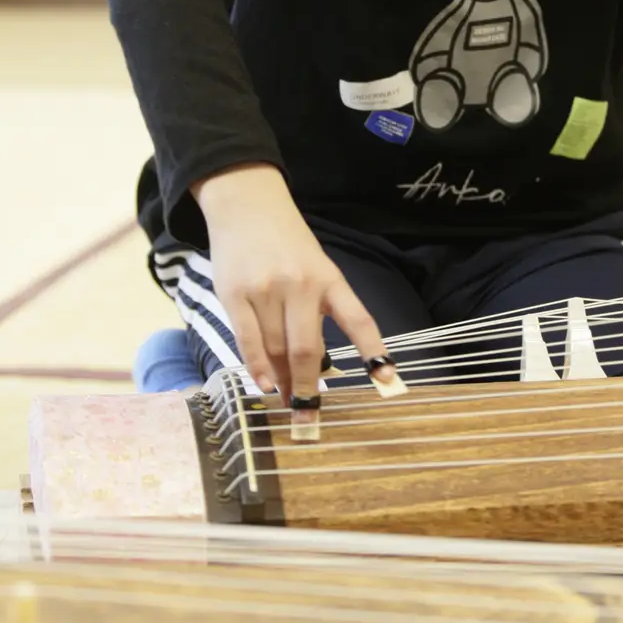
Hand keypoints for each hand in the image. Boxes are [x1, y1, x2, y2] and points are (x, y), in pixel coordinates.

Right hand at [193, 164, 388, 401]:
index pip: (359, 319)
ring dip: (282, 382)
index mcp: (330, 278)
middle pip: (308, 348)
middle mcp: (301, 285)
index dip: (373, 352)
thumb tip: (317, 367)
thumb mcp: (315, 268)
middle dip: (309, 389)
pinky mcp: (235, 294)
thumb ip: (319, 309)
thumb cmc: (287, 244)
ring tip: (286, 403)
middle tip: (309, 417)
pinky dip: (256, 368)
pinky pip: (247, 340)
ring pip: (276, 349)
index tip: (387, 383)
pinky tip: (263, 386)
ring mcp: (266, 289)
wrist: (247, 205)